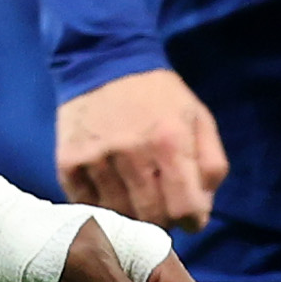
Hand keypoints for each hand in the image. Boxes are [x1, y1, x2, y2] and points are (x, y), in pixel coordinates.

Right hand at [57, 68, 227, 227]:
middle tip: (162, 207)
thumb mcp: (199, 119)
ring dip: (133, 215)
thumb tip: (201, 211)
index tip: (189, 215)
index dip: (192, 220)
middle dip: (164, 220)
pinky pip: (88, 206)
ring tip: (137, 198)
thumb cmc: (159, 96)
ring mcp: (96, 159)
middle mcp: (131, 152)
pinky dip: (102, 206)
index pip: (185, 208)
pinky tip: (111, 191)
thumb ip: (211, 165)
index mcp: (170, 141)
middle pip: (152, 219)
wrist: (103, 61)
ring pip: (120, 216)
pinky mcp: (69, 163)